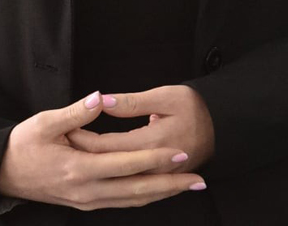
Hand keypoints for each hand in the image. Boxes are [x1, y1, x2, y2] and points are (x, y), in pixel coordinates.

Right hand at [0, 89, 207, 210]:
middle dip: (170, 184)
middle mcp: (87, 191)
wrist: (2, 174)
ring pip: (132, 200)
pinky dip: (143, 197)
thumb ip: (76, 113)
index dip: (155, 159)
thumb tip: (100, 98)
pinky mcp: (85, 203)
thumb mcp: (45, 123)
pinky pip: (121, 202)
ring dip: (162, 194)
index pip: (127, 165)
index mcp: (80, 169)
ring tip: (187, 186)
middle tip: (199, 179)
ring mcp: (87, 201)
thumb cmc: (23, 145)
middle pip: (137, 190)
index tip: (180, 152)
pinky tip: (157, 190)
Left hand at [66, 84, 215, 174]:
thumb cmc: (195, 106)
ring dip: (99, 174)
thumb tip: (101, 100)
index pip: (108, 146)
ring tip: (75, 165)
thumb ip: (132, 102)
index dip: (85, 139)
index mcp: (151, 143)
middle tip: (64, 147)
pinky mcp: (162, 181)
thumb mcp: (165, 96)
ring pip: (119, 183)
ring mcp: (158, 178)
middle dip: (86, 157)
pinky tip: (105, 184)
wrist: (224, 126)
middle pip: (110, 167)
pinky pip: (134, 192)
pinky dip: (115, 186)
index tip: (66, 130)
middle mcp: (152, 167)